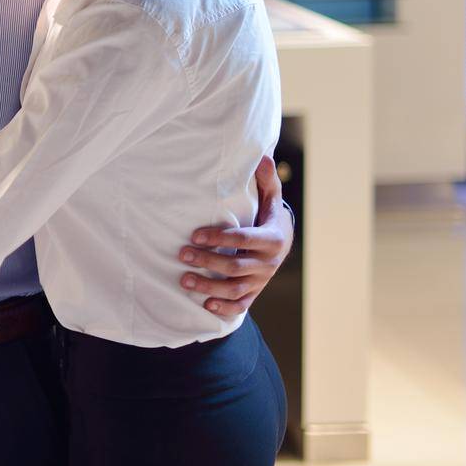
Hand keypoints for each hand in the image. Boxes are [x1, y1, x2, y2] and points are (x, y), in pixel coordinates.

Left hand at [178, 155, 293, 317]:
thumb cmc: (268, 214)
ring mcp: (261, 281)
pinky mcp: (255, 292)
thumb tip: (262, 156)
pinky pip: (241, 305)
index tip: (194, 235)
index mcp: (272, 239)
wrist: (284, 242)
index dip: (220, 238)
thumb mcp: (271, 196)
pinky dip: (224, 308)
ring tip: (183, 280)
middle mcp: (268, 263)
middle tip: (181, 254)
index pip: (244, 240)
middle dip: (208, 262)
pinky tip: (205, 306)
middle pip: (236, 268)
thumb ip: (266, 179)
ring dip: (209, 288)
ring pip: (235, 290)